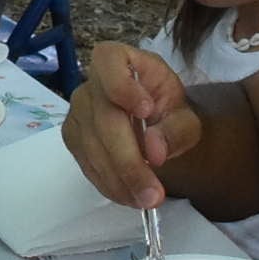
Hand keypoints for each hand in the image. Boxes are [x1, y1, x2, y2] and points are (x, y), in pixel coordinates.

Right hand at [60, 42, 201, 207]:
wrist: (154, 122)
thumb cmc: (167, 109)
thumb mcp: (185, 116)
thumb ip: (176, 129)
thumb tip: (154, 151)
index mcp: (117, 59)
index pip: (109, 63)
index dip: (123, 86)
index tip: (147, 111)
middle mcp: (89, 83)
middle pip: (103, 120)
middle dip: (128, 161)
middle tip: (153, 193)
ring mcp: (76, 112)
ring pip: (93, 149)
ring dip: (120, 180)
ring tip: (148, 200)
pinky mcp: (72, 138)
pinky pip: (87, 164)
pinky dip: (109, 184)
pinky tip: (130, 196)